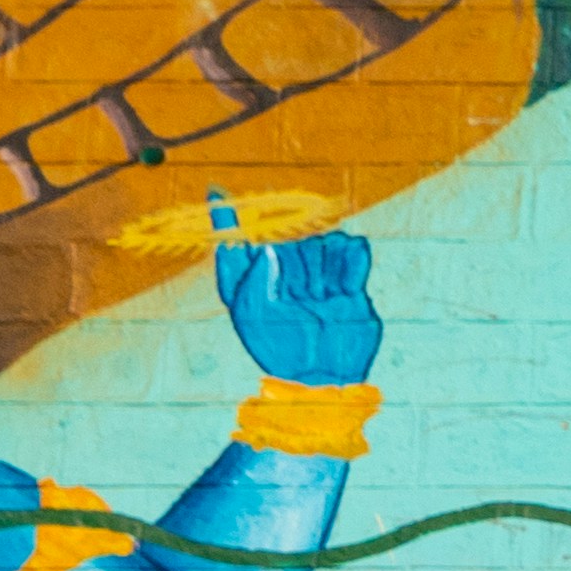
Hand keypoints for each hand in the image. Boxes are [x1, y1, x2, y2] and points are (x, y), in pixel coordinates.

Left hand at [216, 197, 381, 391]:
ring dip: (325, 262)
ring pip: (324, 243)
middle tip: (304, 288)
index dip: (226, 218)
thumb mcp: (252, 314)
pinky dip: (354, 256)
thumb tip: (267, 249)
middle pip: (293, 238)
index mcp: (257, 282)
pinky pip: (354, 254)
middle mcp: (286, 276)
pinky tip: (349, 274)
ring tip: (324, 294)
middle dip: (298, 255)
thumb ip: (251, 277)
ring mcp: (320, 280)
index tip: (216, 192)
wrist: (321, 378)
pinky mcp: (350, 288)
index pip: (239, 241)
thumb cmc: (279, 349)